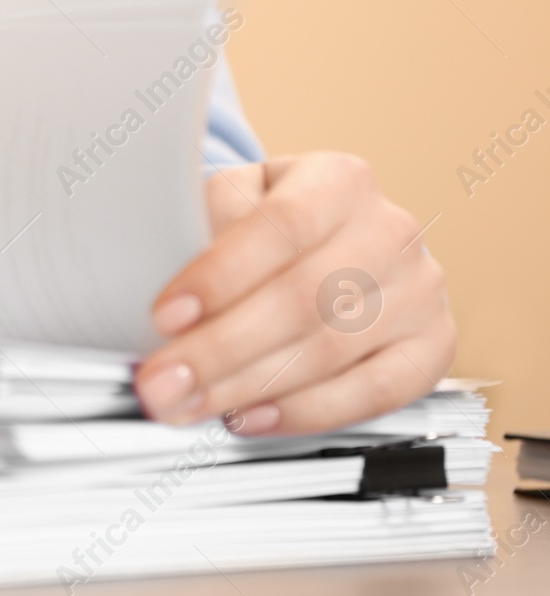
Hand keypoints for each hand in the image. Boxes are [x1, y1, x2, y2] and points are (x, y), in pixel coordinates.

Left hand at [135, 152, 454, 435]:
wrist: (326, 240)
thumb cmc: (267, 223)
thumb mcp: (232, 201)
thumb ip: (202, 232)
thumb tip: (169, 303)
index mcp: (339, 179)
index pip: (281, 226)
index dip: (220, 275)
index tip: (166, 315)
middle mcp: (389, 230)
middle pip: (302, 297)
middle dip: (219, 349)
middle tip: (162, 381)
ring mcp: (420, 290)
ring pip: (331, 349)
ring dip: (249, 387)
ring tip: (191, 403)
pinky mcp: (433, 345)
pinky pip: (375, 392)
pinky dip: (307, 411)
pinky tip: (253, 416)